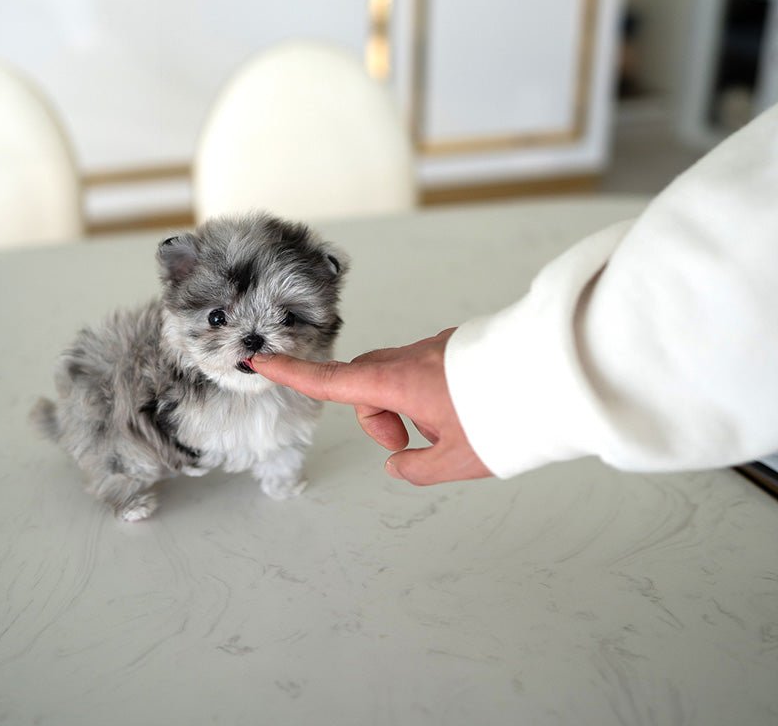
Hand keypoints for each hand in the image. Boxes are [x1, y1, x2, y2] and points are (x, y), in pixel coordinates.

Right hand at [253, 329, 491, 485]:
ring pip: (397, 378)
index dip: (294, 375)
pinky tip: (466, 410)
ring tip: (448, 432)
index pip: (334, 381)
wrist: (552, 377)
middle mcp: (410, 358)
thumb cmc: (504, 417)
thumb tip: (399, 463)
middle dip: (375, 416)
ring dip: (405, 409)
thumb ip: (418, 468)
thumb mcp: (457, 462)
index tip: (262, 362)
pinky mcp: (454, 346)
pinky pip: (424, 369)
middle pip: (366, 382)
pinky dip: (430, 394)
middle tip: (406, 446)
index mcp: (399, 382)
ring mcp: (433, 348)